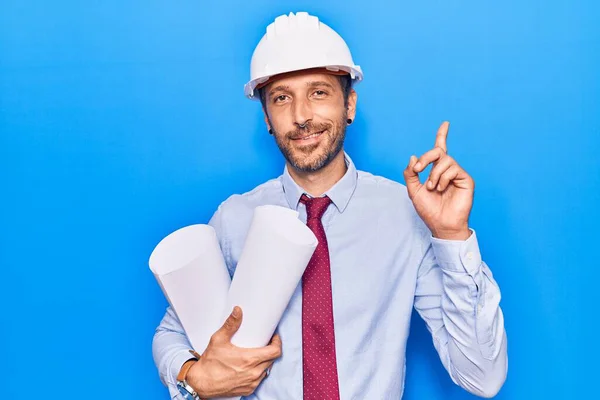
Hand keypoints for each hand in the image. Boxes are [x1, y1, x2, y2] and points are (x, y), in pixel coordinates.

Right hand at [186, 306, 281, 397]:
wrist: (201, 383)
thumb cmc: (210, 363)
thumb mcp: (218, 340)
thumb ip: (230, 324)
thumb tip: (238, 311)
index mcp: (249, 360)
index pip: (275, 351)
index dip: (278, 342)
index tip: (274, 336)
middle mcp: (253, 373)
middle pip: (272, 359)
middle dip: (271, 350)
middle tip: (265, 342)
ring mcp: (252, 383)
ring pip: (267, 369)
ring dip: (265, 361)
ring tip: (258, 353)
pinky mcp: (248, 389)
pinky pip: (260, 379)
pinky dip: (258, 371)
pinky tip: (252, 366)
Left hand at [403, 122, 473, 239]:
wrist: (440, 224)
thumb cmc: (429, 210)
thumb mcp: (413, 190)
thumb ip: (410, 173)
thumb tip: (413, 156)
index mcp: (436, 171)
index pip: (439, 149)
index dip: (442, 135)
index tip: (446, 123)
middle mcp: (448, 170)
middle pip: (438, 151)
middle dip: (426, 157)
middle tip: (418, 169)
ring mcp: (457, 174)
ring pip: (444, 160)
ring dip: (433, 173)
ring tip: (433, 187)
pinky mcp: (465, 179)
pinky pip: (452, 169)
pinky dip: (442, 178)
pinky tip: (441, 189)